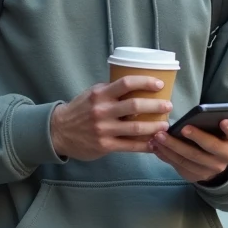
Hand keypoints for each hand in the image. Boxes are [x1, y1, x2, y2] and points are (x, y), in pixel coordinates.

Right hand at [50, 76, 172, 160]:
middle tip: (168, 105)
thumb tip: (136, 87)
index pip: (126, 83)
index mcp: (100, 94)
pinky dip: (145, 145)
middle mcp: (102, 111)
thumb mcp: (91, 94)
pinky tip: (154, 143)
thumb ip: (110, 91)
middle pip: (135, 106)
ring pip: (136, 128)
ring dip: (154, 127)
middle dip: (156, 106)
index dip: (145, 82)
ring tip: (165, 125)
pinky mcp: (105, 145)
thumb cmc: (79, 110)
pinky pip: (130, 146)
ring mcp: (104, 129)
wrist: (59, 131)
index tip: (159, 85)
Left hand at [150, 118, 227, 182]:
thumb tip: (216, 110)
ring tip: (158, 136)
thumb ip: (222, 117)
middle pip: (210, 147)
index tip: (223, 121)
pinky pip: (179, 166)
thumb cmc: (217, 135)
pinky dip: (166, 156)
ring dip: (172, 147)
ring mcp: (211, 169)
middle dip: (195, 137)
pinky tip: (156, 147)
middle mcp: (226, 156)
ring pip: (190, 158)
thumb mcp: (224, 126)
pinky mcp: (196, 176)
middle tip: (181, 128)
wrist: (216, 159)